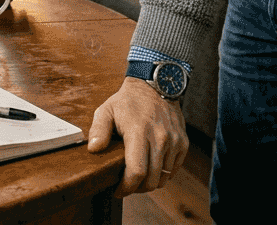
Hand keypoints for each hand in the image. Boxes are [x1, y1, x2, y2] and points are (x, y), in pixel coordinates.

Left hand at [86, 78, 187, 194]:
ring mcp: (174, 141)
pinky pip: (174, 169)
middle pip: (151, 180)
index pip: (137, 172)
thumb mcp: (106, 110)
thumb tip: (94, 149)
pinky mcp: (183, 143)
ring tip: (137, 177)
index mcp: (139, 132)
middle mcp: (160, 138)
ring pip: (164, 178)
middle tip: (126, 185)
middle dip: (137, 189)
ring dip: (150, 182)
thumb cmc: (128, 101)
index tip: (117, 191)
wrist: (155, 85)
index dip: (126, 187)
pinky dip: (163, 174)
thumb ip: (98, 130)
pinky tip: (151, 167)